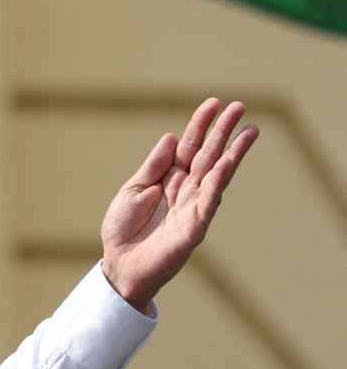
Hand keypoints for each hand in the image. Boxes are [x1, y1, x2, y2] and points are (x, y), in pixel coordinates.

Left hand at [100, 97, 257, 312]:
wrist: (119, 265)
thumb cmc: (123, 229)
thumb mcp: (133, 189)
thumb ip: (154, 166)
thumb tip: (172, 137)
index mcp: (169, 178)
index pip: (189, 145)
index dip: (201, 125)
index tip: (213, 103)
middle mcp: (186, 189)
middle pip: (208, 154)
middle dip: (223, 131)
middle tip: (240, 106)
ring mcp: (193, 206)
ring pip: (217, 174)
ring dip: (233, 152)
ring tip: (249, 131)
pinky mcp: (195, 227)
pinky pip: (209, 201)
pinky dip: (218, 182)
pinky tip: (227, 163)